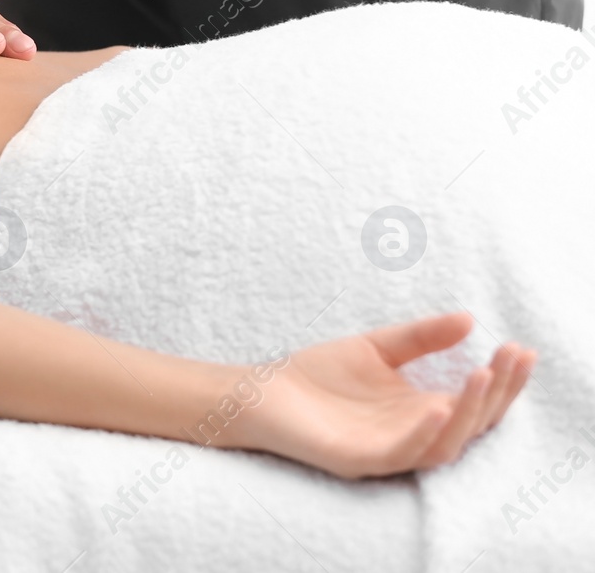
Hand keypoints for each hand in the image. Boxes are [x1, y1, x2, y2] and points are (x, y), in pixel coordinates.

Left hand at [223, 313, 534, 478]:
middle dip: (498, 393)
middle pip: (472, 425)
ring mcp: (388, 451)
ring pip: (446, 446)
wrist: (260, 391)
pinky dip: (424, 433)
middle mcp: (412, 435)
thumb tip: (470, 318)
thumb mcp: (376, 348)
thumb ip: (420, 337)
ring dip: (469, 412)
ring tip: (481, 375)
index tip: (519, 347)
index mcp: (420, 411)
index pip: (476, 402)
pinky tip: (438, 406)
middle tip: (511, 358)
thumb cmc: (317, 375)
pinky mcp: (359, 460)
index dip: (502, 379)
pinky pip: (401, 455)